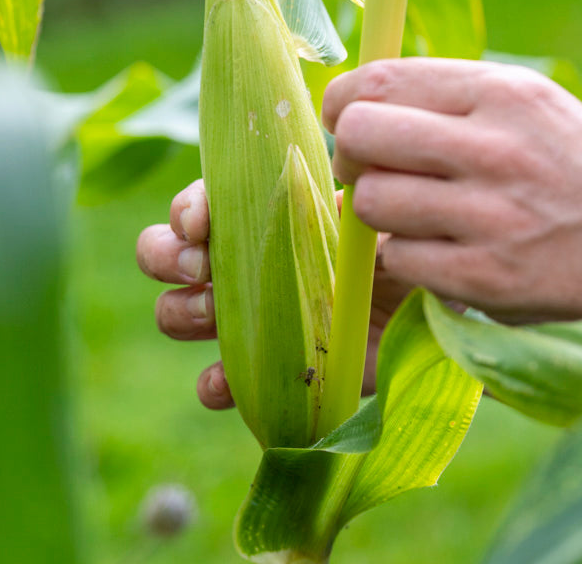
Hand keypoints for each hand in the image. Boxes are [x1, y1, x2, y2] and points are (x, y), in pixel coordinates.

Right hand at [136, 181, 411, 409]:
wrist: (417, 313)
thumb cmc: (392, 255)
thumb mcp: (371, 226)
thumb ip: (348, 210)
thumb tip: (332, 198)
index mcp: (259, 219)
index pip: (201, 205)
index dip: (187, 210)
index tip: (198, 223)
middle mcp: (239, 266)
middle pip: (164, 254)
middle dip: (167, 257)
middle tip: (199, 266)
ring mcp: (245, 320)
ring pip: (174, 312)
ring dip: (182, 312)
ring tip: (215, 313)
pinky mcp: (263, 371)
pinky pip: (213, 382)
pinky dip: (212, 383)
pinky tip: (227, 380)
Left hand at [323, 57, 581, 360]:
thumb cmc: (581, 173)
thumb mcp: (532, 108)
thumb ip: (451, 98)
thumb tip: (361, 100)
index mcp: (504, 92)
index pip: (381, 79)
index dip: (343, 102)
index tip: (345, 120)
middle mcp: (495, 146)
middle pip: (362, 133)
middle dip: (349, 154)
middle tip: (366, 170)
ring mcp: (490, 215)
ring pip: (370, 201)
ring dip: (378, 213)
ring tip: (417, 217)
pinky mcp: (486, 278)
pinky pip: (397, 258)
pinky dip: (405, 259)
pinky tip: (441, 256)